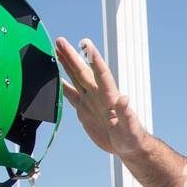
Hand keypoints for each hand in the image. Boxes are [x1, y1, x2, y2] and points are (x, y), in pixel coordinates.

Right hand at [53, 37, 149, 158]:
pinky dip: (62, 86)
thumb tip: (124, 99)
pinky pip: (70, 95)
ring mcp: (90, 101)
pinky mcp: (84, 110)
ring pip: (75, 78)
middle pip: (82, 71)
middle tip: (60, 40)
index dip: (93, 58)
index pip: (101, 73)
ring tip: (57, 48)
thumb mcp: (130, 127)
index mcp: (110, 96)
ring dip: (66, 64)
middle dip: (71, 56)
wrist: (127, 146)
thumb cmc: (131, 137)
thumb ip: (126, 114)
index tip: (85, 43)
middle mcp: (98, 95)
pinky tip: (54, 77)